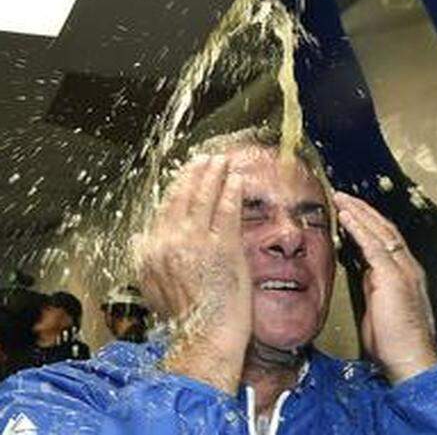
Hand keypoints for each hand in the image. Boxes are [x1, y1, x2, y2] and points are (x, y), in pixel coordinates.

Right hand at [133, 155, 250, 393]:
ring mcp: (195, 243)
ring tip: (221, 161)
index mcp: (149, 253)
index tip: (185, 176)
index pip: (163, 210)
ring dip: (213, 175)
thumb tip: (140, 240)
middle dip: (194, 174)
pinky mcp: (222, 246)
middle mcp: (168, 243)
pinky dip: (231, 191)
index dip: (176, 189)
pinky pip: (226, 209)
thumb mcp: (153, 289)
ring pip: (203, 198)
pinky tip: (236, 180)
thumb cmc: (186, 319)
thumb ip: (148, 261)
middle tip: (204, 159)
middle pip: (181, 198)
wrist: (204, 337)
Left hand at [334, 192, 436, 382]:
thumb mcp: (381, 310)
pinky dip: (358, 226)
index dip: (370, 225)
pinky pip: (373, 243)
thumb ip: (375, 290)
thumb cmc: (396, 344)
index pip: (387, 241)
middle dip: (364, 211)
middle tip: (345, 197)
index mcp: (406, 274)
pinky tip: (346, 215)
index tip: (352, 214)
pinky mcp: (392, 275)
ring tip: (341, 198)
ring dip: (358, 212)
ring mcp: (402, 269)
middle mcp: (408, 267)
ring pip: (379, 230)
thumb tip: (364, 277)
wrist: (411, 358)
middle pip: (385, 228)